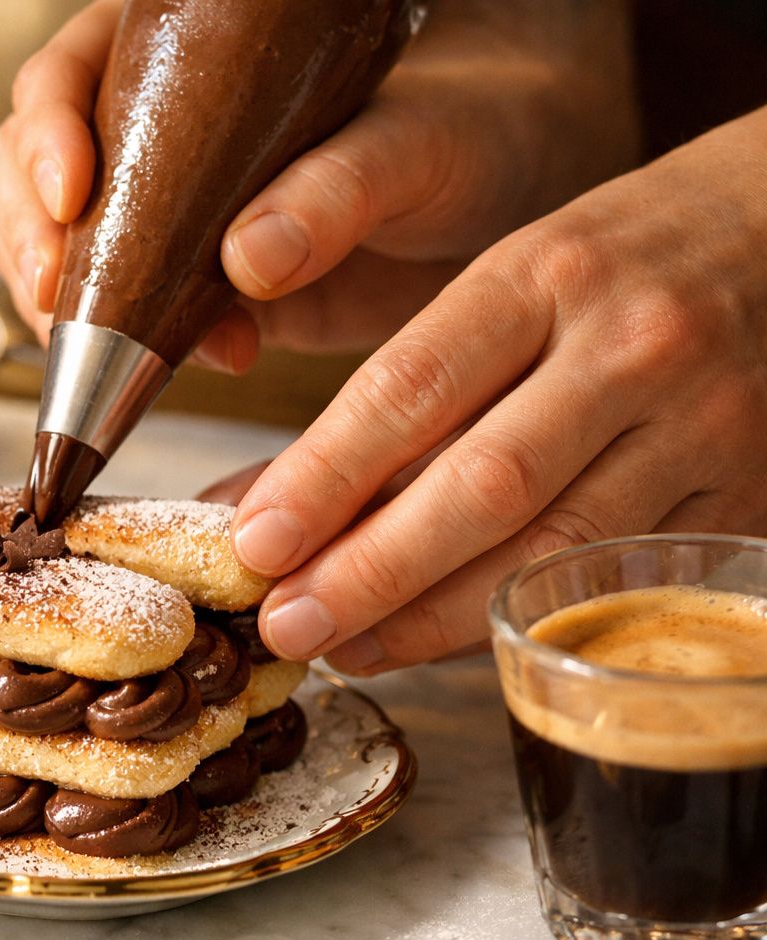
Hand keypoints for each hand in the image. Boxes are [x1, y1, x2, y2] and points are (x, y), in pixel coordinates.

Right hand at [0, 0, 639, 367]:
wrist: (522, 198)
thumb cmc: (479, 125)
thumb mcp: (422, 140)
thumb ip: (341, 186)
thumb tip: (248, 259)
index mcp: (188, 53)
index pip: (71, 74)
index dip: (46, 129)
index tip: (73, 190)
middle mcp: (162, 130)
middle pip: (34, 169)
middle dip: (31, 233)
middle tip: (61, 294)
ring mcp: (172, 216)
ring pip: (64, 251)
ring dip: (69, 306)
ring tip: (127, 349)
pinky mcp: (198, 292)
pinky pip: (126, 322)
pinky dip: (132, 355)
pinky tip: (206, 362)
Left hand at [230, 107, 766, 672]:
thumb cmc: (608, 262)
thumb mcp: (500, 279)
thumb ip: (391, 385)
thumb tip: (255, 498)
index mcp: (545, 270)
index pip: (411, 387)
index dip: (323, 477)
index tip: (252, 543)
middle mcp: (632, 343)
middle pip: (482, 484)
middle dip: (370, 569)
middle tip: (284, 624)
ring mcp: (707, 421)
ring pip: (557, 550)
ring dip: (438, 618)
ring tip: (350, 647)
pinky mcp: (753, 489)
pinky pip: (622, 583)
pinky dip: (526, 620)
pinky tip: (451, 642)